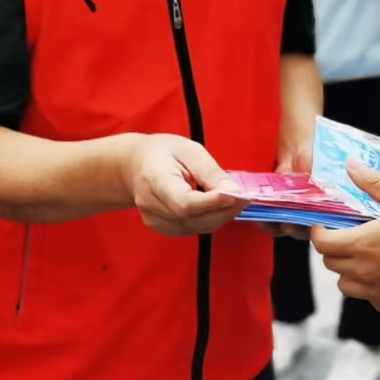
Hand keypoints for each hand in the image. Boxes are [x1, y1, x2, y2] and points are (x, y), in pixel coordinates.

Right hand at [129, 134, 244, 236]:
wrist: (134, 166)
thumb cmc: (162, 153)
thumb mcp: (189, 150)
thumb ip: (210, 172)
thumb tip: (233, 191)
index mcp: (154, 180)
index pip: (184, 203)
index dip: (211, 203)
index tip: (236, 195)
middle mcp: (151, 205)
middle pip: (194, 218)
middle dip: (224, 209)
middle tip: (245, 196)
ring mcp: (156, 220)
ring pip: (198, 227)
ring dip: (221, 216)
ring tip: (233, 199)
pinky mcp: (164, 228)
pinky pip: (194, 229)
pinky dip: (211, 220)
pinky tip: (217, 206)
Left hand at [308, 162, 379, 317]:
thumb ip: (374, 184)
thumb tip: (350, 166)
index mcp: (362, 244)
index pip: (322, 243)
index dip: (319, 233)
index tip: (326, 226)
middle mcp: (364, 272)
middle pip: (331, 264)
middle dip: (334, 250)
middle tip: (349, 237)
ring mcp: (377, 293)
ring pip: (346, 285)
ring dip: (350, 272)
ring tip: (368, 257)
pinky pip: (370, 299)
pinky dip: (372, 288)